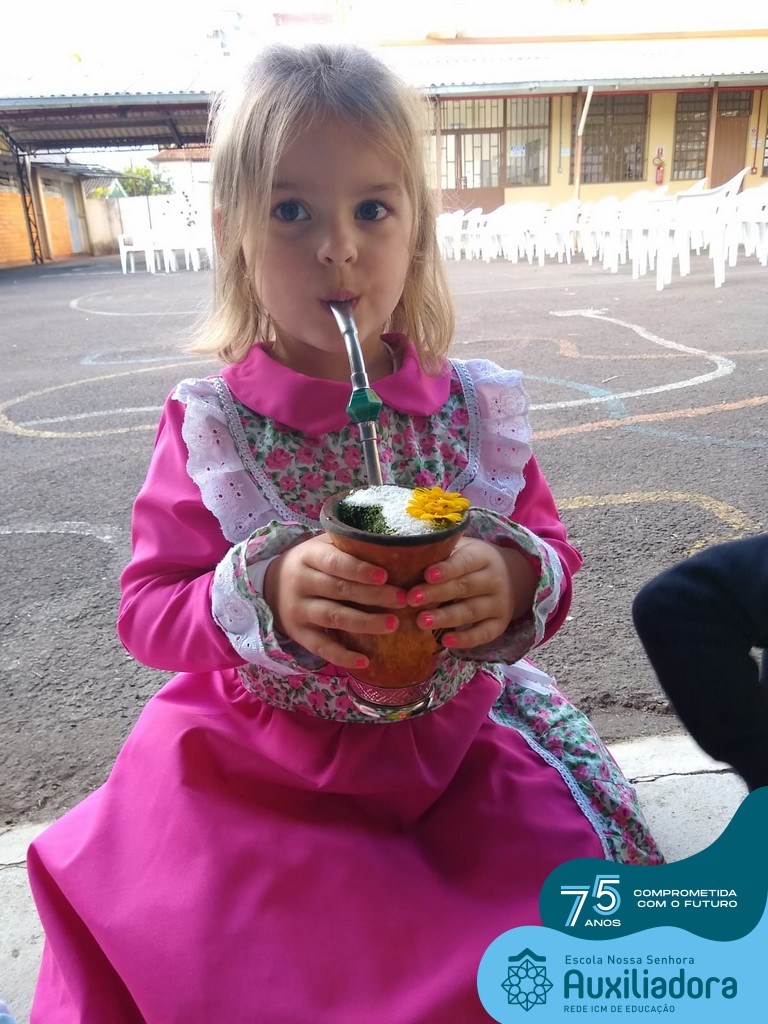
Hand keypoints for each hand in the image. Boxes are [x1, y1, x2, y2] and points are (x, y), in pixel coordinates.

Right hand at [263, 534, 406, 670]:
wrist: (269, 585)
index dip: (359, 569)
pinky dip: (342, 656)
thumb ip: (348, 546)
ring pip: (333, 617)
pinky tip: (364, 661)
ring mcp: (298, 609)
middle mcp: (301, 582)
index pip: (335, 562)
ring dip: (365, 622)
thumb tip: (391, 547)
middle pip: (339, 589)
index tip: (385, 576)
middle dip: (373, 596)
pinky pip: (321, 647)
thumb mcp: (322, 546)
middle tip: (402, 600)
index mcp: (309, 556)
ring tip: (393, 625)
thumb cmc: (311, 563)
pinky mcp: (299, 633)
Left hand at [406, 538, 537, 649]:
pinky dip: (466, 639)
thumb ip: (441, 552)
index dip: (446, 569)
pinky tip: (446, 641)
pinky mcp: (500, 623)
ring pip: (471, 611)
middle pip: (464, 587)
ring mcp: (499, 603)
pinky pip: (484, 634)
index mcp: (482, 557)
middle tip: (412, 599)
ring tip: (421, 621)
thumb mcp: (462, 549)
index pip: (465, 562)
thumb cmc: (472, 561)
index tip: (427, 575)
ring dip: (446, 617)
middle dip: (437, 593)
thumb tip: (407, 552)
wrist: (514, 576)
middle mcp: (494, 579)